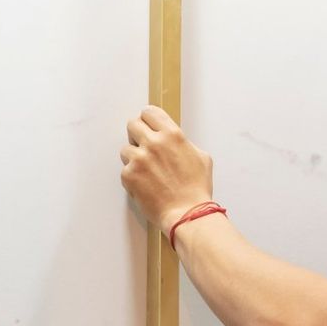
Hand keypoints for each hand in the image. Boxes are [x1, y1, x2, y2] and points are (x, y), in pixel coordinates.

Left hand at [119, 106, 214, 233]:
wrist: (187, 213)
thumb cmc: (196, 189)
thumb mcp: (201, 157)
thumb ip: (183, 143)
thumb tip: (174, 141)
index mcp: (172, 135)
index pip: (149, 112)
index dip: (148, 119)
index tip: (147, 125)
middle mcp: (154, 143)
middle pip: (132, 124)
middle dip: (137, 135)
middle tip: (143, 146)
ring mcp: (139, 159)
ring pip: (126, 148)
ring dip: (134, 158)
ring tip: (147, 172)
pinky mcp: (129, 175)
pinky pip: (125, 169)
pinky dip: (133, 177)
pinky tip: (146, 184)